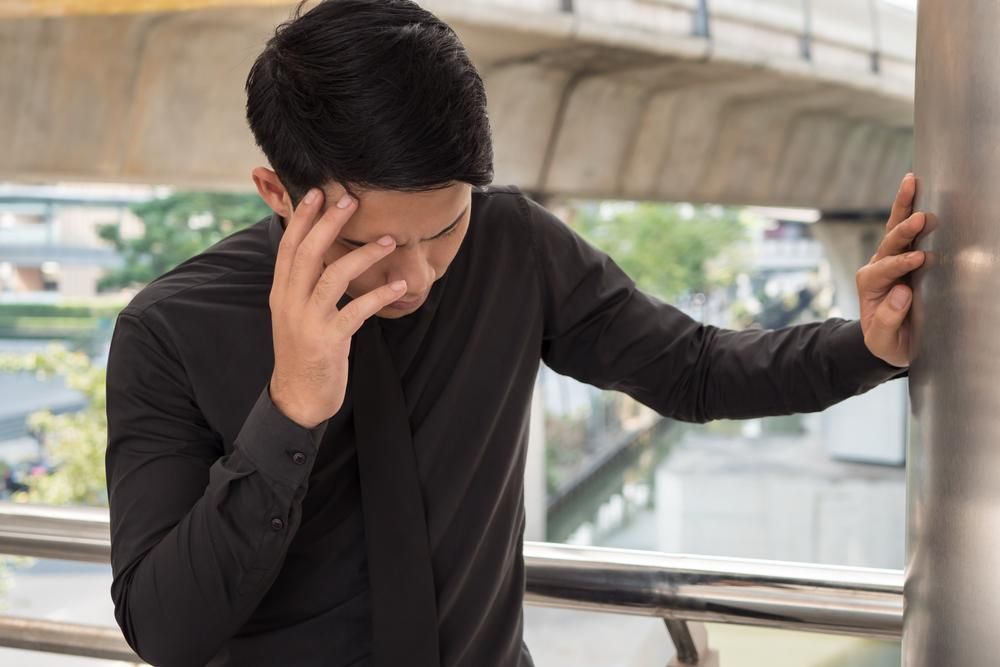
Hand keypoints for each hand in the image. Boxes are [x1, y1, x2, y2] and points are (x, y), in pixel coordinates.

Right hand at [268, 188, 405, 429]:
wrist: (297, 398)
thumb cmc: (304, 353)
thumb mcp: (295, 315)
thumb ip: (304, 286)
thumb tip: (321, 256)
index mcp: (281, 293)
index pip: (289, 247)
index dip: (302, 219)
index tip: (317, 193)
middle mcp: (290, 303)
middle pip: (308, 253)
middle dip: (329, 223)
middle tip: (351, 201)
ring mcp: (308, 322)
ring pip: (333, 277)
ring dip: (363, 256)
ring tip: (389, 241)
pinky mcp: (328, 341)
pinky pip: (356, 311)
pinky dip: (378, 296)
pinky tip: (399, 286)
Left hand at [856, 173, 925, 367]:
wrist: (891, 341)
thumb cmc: (888, 341)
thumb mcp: (883, 341)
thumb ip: (886, 320)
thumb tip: (901, 292)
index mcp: (869, 286)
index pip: (882, 271)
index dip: (899, 265)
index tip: (918, 260)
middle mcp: (877, 268)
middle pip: (887, 244)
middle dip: (903, 230)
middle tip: (920, 218)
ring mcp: (890, 259)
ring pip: (894, 229)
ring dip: (903, 207)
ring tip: (911, 183)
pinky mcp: (905, 256)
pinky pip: (907, 230)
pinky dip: (909, 207)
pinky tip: (917, 186)